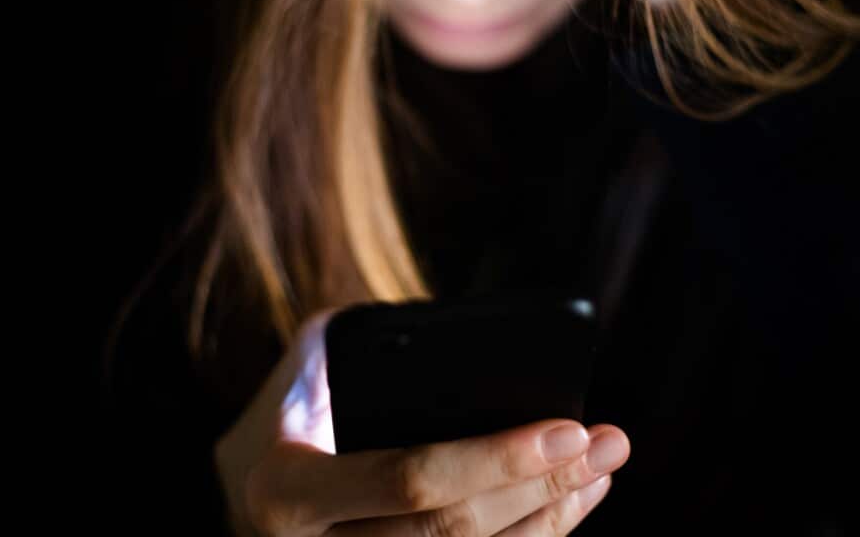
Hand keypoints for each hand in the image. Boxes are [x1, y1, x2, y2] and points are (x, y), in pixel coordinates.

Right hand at [214, 309, 630, 535]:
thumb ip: (360, 348)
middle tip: (608, 442)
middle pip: (455, 533)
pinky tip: (567, 504)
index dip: (496, 459)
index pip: (408, 482)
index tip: (568, 427)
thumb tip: (469, 342)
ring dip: (552, 518)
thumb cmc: (287, 415)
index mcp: (284, 494)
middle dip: (544, 487)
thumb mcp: (303, 368)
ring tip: (602, 467)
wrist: (250, 492)